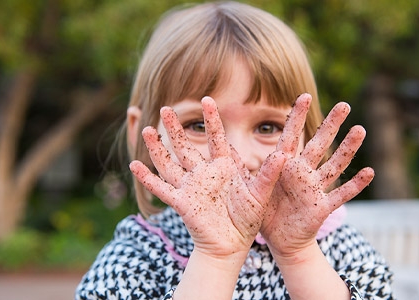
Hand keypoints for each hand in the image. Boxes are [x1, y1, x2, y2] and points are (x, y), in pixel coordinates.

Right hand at [129, 97, 285, 257]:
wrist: (233, 245)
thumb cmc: (248, 219)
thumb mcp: (260, 193)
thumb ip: (269, 174)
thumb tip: (284, 155)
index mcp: (223, 167)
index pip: (215, 137)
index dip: (211, 119)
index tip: (206, 99)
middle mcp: (204, 174)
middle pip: (186, 146)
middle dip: (176, 128)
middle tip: (166, 108)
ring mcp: (190, 187)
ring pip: (170, 163)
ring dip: (158, 148)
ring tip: (147, 129)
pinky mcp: (182, 203)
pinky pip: (161, 188)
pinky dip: (147, 178)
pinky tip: (133, 165)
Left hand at [259, 93, 373, 256]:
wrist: (279, 240)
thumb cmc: (266, 210)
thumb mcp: (252, 188)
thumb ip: (243, 167)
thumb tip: (226, 147)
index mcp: (285, 166)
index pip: (291, 136)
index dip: (297, 117)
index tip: (304, 95)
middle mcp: (303, 172)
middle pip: (319, 144)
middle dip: (331, 125)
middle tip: (345, 105)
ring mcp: (315, 188)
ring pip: (334, 165)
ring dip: (347, 149)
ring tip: (360, 130)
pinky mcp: (322, 207)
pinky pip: (341, 194)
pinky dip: (355, 185)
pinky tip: (369, 172)